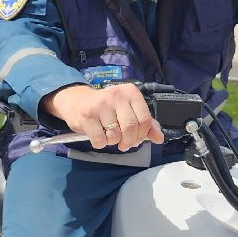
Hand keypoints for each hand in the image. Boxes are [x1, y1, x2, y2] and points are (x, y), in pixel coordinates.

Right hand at [41, 82, 164, 150]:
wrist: (78, 102)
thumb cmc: (107, 108)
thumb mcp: (128, 110)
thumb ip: (146, 123)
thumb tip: (160, 138)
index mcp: (131, 92)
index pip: (145, 120)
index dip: (142, 135)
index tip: (136, 139)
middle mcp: (116, 95)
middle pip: (131, 128)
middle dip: (129, 141)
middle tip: (124, 144)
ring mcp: (101, 104)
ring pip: (115, 135)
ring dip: (113, 142)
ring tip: (108, 135)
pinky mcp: (87, 115)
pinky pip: (100, 140)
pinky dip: (100, 143)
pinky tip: (98, 135)